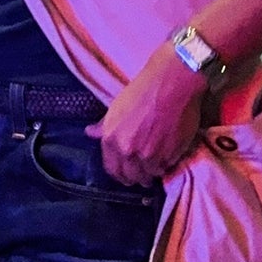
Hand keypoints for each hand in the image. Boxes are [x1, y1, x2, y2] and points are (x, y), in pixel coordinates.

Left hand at [87, 47, 206, 185]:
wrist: (171, 84)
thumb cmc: (142, 91)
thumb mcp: (116, 107)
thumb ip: (104, 126)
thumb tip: (89, 133)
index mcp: (111, 140)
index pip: (112, 170)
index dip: (119, 174)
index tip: (125, 172)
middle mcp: (128, 151)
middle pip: (131, 177)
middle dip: (136, 176)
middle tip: (142, 171)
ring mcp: (150, 156)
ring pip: (150, 176)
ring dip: (152, 172)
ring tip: (156, 164)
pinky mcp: (171, 155)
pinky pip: (167, 168)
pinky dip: (166, 165)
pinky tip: (167, 156)